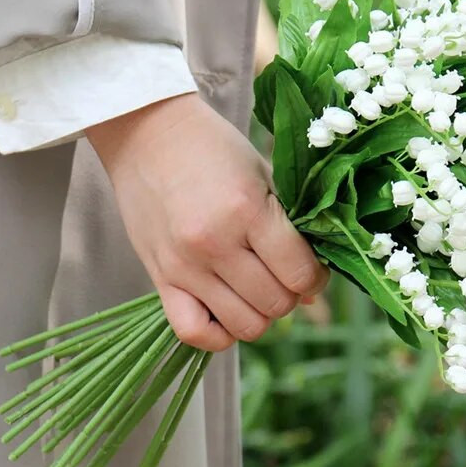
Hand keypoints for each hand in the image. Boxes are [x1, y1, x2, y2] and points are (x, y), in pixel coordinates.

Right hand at [86, 93, 328, 350]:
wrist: (149, 132)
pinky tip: (228, 309)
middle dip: (292, 294)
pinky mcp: (159, 278)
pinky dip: (219, 334)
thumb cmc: (214, 149)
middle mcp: (214, 244)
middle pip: (276, 303)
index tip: (313, 268)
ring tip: (259, 288)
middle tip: (286, 273)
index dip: (316, 276)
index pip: (299, 272)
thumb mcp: (264, 176)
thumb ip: (292, 229)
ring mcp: (184, 266)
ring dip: (262, 313)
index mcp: (247, 210)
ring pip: (245, 326)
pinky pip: (194, 333)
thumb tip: (312, 290)